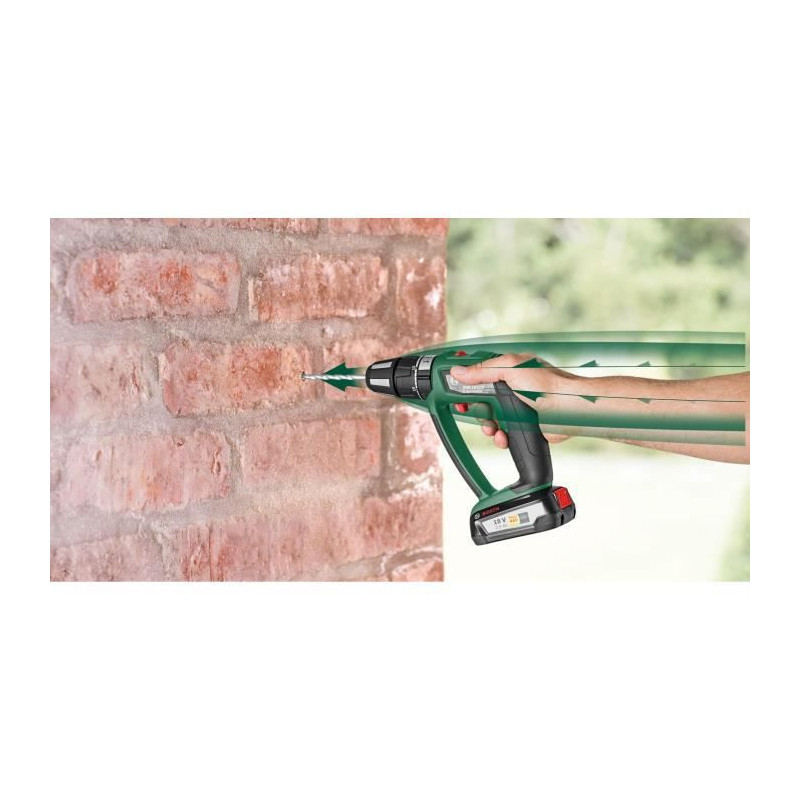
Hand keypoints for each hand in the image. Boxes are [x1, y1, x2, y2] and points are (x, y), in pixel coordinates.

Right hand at [450, 353, 573, 448]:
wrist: (570, 410)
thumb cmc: (547, 385)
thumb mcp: (511, 369)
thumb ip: (483, 370)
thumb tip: (458, 371)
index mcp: (508, 370)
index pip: (478, 372)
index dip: (463, 380)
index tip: (450, 387)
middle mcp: (511, 388)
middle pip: (480, 398)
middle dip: (472, 407)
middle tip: (465, 410)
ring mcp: (516, 407)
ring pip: (489, 418)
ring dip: (487, 425)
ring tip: (493, 429)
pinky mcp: (522, 425)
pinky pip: (502, 433)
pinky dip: (500, 437)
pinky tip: (504, 437)